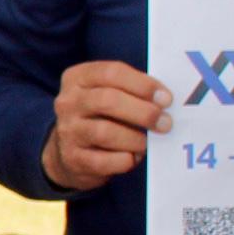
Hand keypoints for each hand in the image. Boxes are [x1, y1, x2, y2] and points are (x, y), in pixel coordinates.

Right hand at [43, 61, 171, 191]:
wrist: (69, 152)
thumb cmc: (100, 117)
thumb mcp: (108, 94)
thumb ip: (131, 90)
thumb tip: (164, 100)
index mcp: (77, 78)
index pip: (111, 73)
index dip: (143, 84)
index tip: (166, 99)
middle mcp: (68, 102)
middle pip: (107, 100)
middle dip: (143, 112)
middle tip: (165, 123)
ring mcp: (67, 131)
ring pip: (105, 132)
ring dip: (136, 139)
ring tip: (149, 142)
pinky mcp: (73, 159)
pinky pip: (104, 161)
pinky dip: (125, 160)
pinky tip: (133, 157)